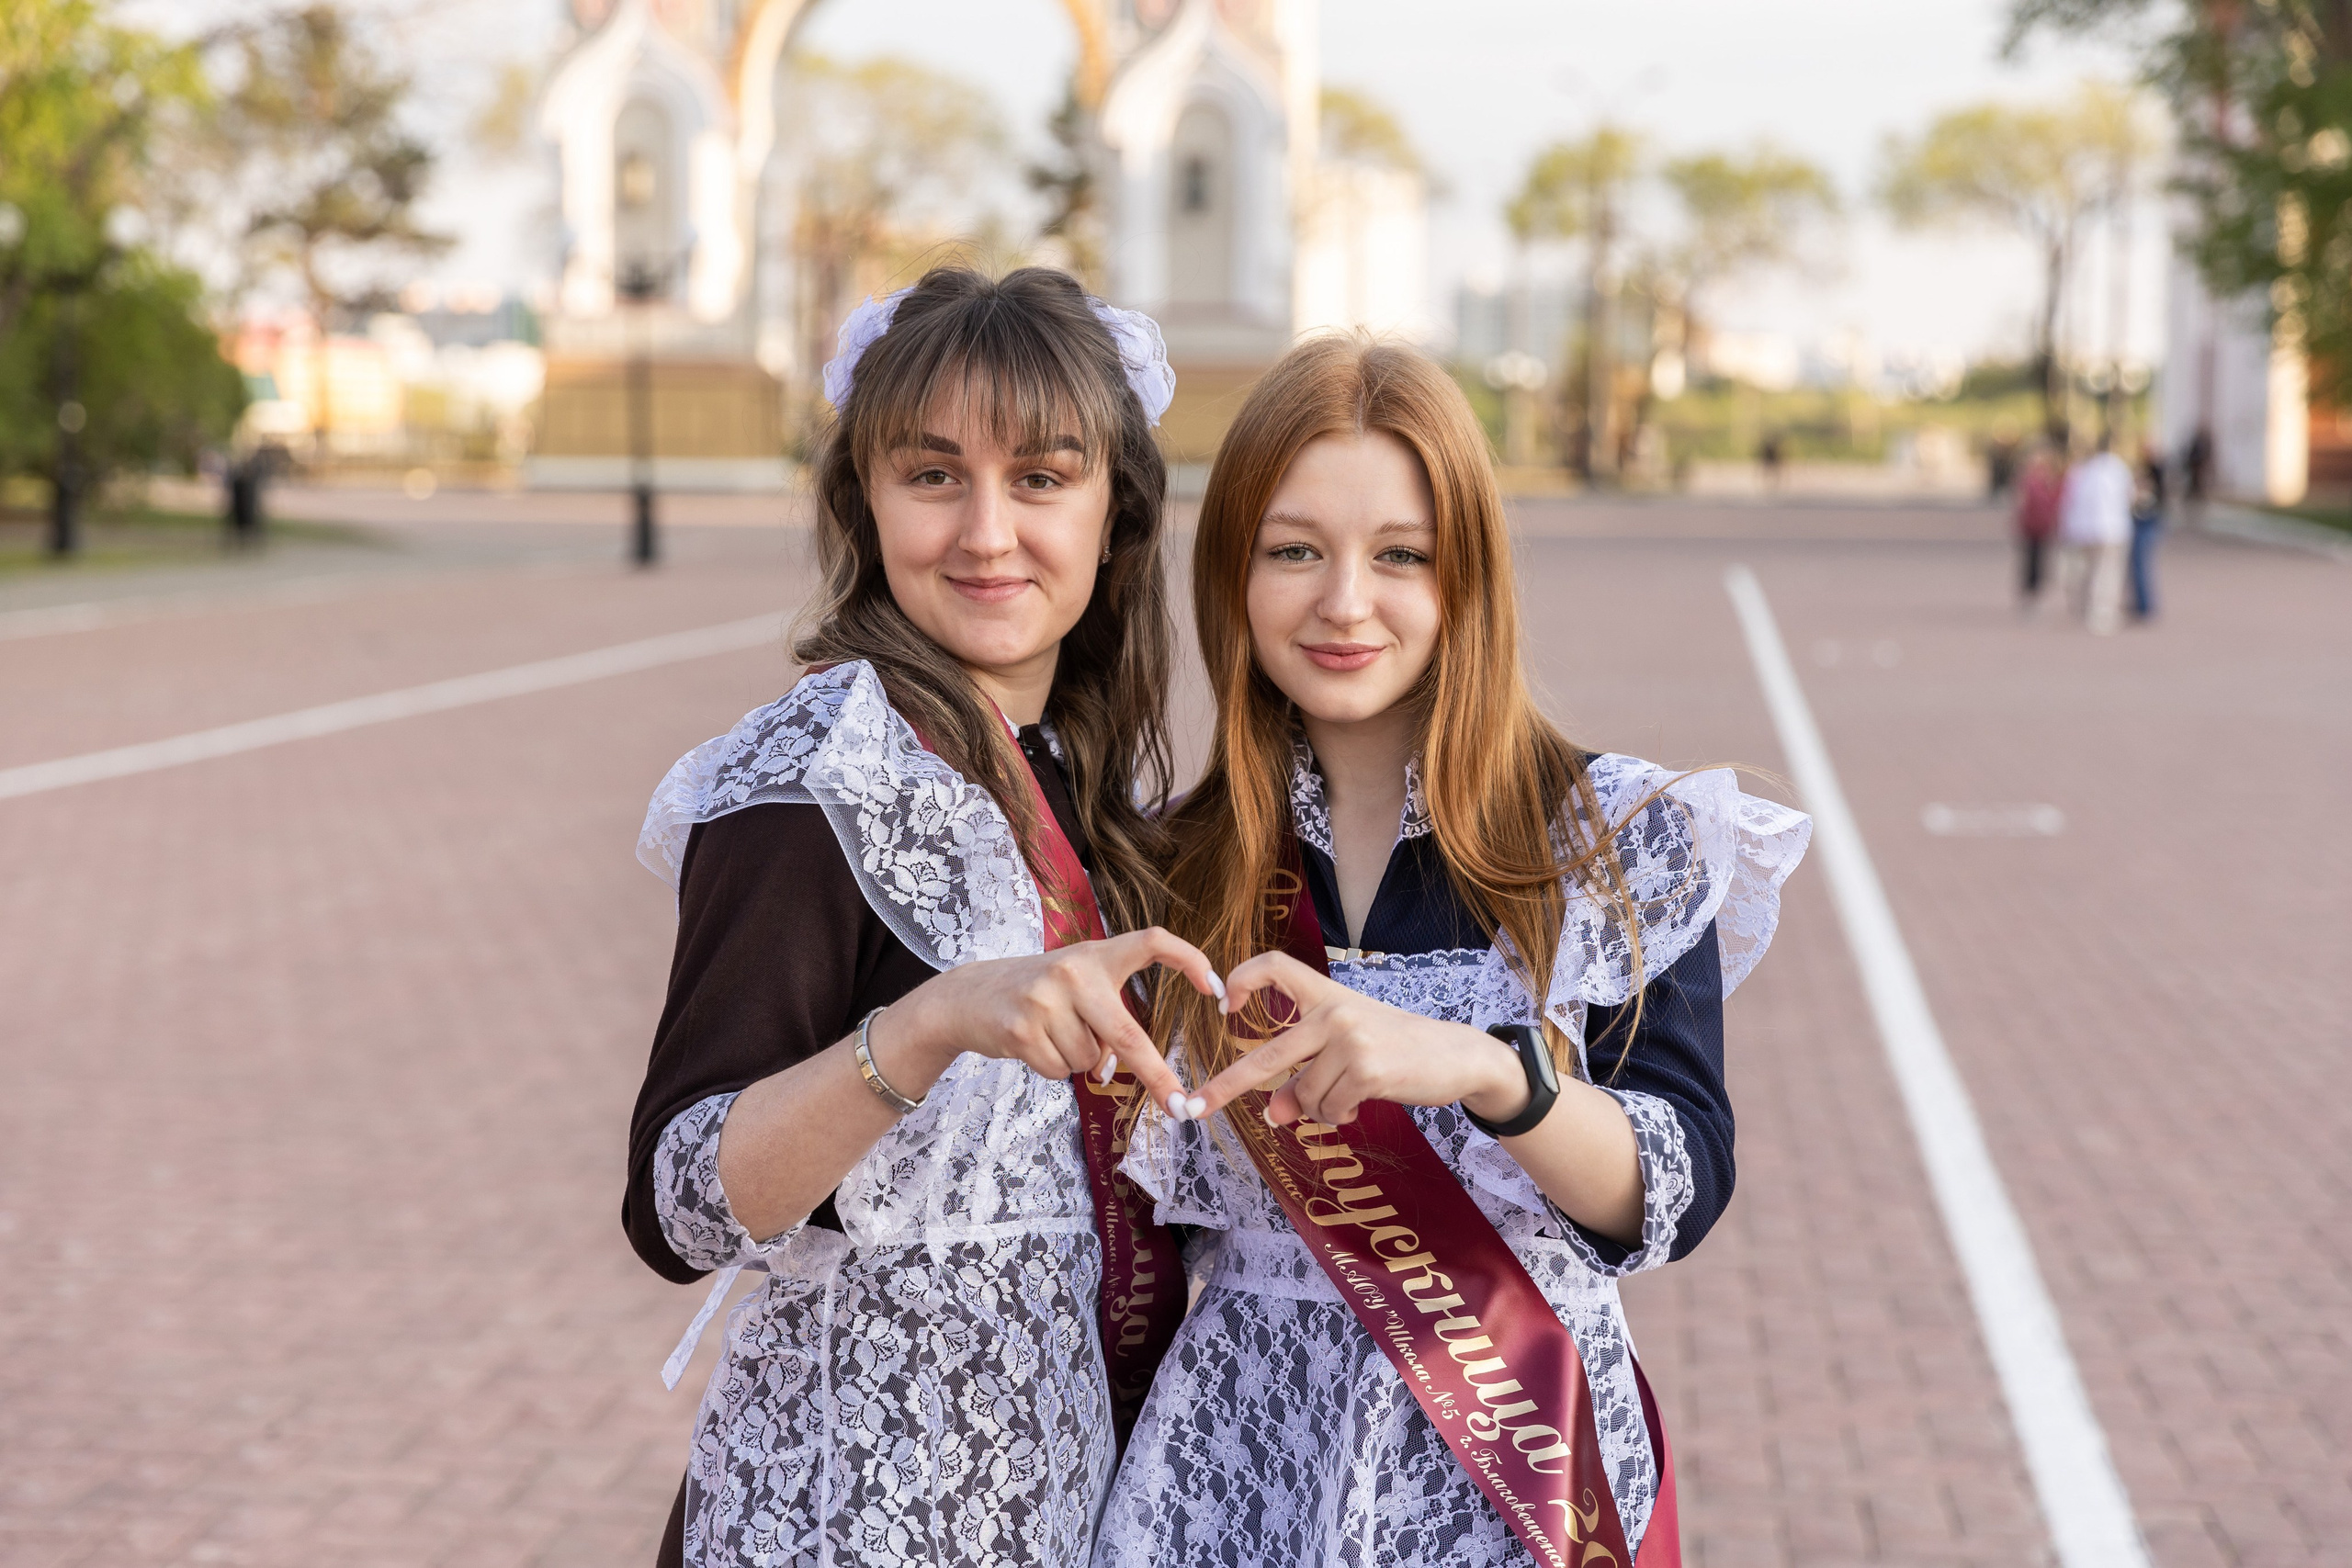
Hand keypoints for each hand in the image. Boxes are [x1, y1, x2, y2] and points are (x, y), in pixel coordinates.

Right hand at [874, 927, 1223, 1119]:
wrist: (967, 997)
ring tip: (1051, 1035)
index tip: (1217, 990)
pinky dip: (1053, 1069)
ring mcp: (1045, 999)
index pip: (1151, 941)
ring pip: (1090, 1060)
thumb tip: (1122, 1068)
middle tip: (1181, 1105)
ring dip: (1078, 1061)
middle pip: (1127, 1033)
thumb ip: (1105, 1015)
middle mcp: (1072, 970)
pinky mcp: (1021, 1029)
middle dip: (1156, 1074)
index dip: (1189, 959)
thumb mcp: (1073, 985)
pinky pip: (1060, 1071)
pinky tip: (1032, 1045)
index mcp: (1095, 954)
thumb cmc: (1036, 994)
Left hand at [1192, 950, 1527, 1127]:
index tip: (1223, 1005)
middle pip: (1267, 1054)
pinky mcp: (1367, 1068)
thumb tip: (1272, 1114)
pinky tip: (1358, 1103)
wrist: (1456, 1056)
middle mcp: (1334, 1011)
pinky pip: (1328, 1108)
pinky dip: (1337, 1115)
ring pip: (1303, 1094)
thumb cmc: (1397, 1050)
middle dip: (1227, 1085)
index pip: (1274, 965)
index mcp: (1326, 994)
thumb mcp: (1347, 1055)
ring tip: (1346, 1097)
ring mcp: (1350, 1038)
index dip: (1241, 980)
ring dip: (1318, 1109)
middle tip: (1195, 1107)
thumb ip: (1305, 1078)